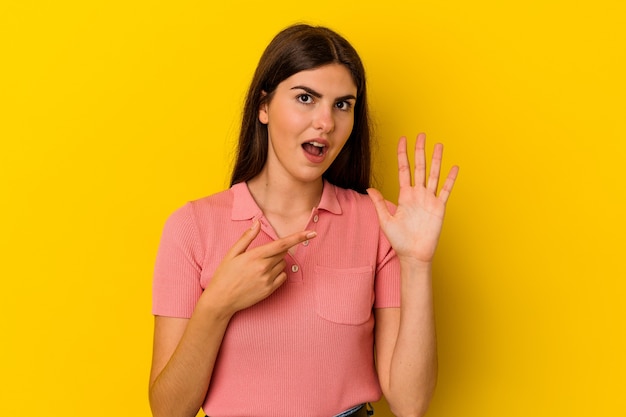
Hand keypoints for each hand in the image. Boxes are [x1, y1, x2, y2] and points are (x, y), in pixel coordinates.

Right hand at [204, 221, 315, 314]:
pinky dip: (278, 274)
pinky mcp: (269, 290)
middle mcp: (264, 268)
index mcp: (255, 256)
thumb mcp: (232, 253)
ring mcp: (268, 280)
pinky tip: (263, 276)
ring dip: (276, 262)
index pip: (282, 244)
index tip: (312, 233)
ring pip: (283, 264)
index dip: (299, 237)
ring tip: (258, 268)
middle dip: (276, 251)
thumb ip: (247, 237)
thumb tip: (257, 222)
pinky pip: (283, 277)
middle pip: (283, 253)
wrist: (221, 300)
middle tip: (260, 256)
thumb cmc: (224, 275)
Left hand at [367, 133, 457, 263]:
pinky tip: (454, 167)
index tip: (402, 140)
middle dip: (419, 151)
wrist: (413, 255)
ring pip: (433, 174)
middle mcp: (418, 194)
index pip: (403, 169)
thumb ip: (379, 203)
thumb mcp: (385, 220)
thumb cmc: (399, 241)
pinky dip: (450, 179)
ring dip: (436, 160)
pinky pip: (445, 190)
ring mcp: (429, 200)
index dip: (402, 154)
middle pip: (419, 167)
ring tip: (438, 145)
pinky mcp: (439, 208)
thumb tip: (369, 188)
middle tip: (421, 135)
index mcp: (404, 195)